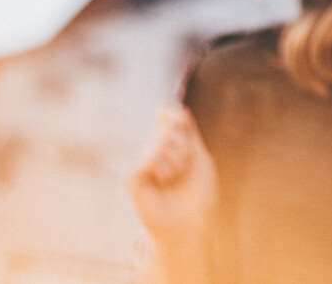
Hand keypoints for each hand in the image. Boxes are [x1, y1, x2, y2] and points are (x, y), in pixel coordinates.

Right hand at [129, 106, 218, 249]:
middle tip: (184, 167)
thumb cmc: (197, 192)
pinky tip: (162, 179)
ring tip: (173, 178)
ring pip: (158, 143)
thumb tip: (180, 108)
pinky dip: (158, 166)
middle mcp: (153, 152)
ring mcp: (142, 164)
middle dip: (183, 147)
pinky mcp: (132, 179)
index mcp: (170, 145)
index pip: (168, 119)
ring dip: (175, 161)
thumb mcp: (199, 157)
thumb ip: (189, 134)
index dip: (173, 116)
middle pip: (168, 130)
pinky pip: (145, 160)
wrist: (189, 223)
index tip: (180, 118)